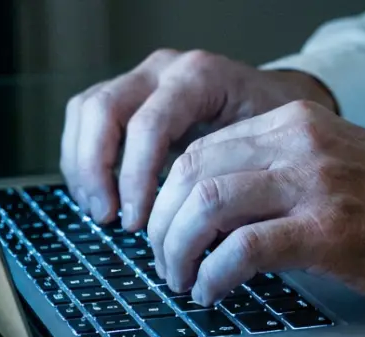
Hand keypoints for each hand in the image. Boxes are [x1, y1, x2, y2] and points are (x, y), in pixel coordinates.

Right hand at [60, 50, 335, 229]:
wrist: (281, 100)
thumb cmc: (277, 130)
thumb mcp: (267, 149)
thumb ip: (233, 180)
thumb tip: (203, 238)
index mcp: (199, 77)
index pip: (148, 126)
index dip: (135, 178)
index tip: (137, 223)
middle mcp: (164, 70)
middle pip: (103, 110)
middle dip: (97, 170)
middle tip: (109, 218)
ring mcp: (142, 78)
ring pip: (86, 110)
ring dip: (83, 166)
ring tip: (101, 212)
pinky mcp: (128, 94)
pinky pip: (85, 117)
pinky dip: (83, 158)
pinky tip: (99, 196)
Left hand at [145, 101, 364, 308]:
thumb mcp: (333, 171)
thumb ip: (275, 177)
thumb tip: (209, 215)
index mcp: (297, 123)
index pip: (200, 147)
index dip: (166, 197)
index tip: (164, 233)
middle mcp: (301, 143)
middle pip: (192, 173)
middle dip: (163, 226)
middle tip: (165, 265)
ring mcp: (316, 184)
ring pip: (208, 204)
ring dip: (180, 251)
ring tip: (183, 281)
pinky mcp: (330, 231)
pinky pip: (243, 248)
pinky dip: (214, 275)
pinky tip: (213, 293)